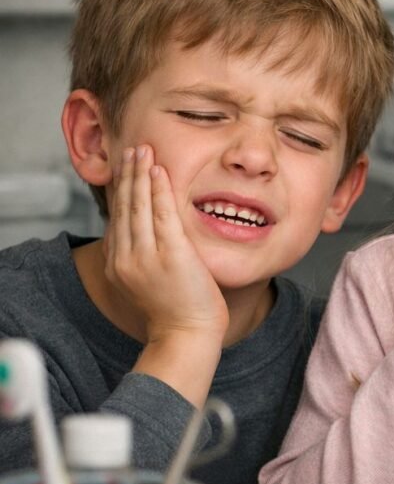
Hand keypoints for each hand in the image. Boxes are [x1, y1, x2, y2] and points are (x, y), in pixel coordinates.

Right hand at [104, 145, 227, 343]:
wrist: (187, 335)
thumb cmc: (176, 310)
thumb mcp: (146, 280)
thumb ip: (141, 256)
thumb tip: (142, 234)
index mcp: (117, 264)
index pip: (117, 217)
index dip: (121, 189)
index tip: (126, 167)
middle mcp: (125, 258)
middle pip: (124, 207)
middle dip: (128, 175)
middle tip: (133, 149)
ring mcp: (145, 257)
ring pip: (139, 206)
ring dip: (141, 175)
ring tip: (144, 151)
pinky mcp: (170, 255)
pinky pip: (162, 214)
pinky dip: (159, 190)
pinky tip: (160, 172)